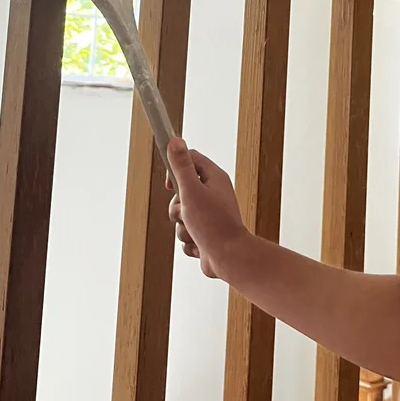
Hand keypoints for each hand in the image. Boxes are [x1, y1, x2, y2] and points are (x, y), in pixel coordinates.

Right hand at [166, 138, 247, 279]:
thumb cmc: (213, 224)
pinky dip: (189, 241)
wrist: (229, 259)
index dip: (176, 168)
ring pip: (181, 215)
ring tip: (196, 232)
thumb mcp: (191, 191)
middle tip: (186, 212)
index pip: (190, 159)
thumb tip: (175, 141)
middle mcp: (214, 194)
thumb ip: (181, 167)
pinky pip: (186, 233)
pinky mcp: (207, 233)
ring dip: (183, 227)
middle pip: (182, 191)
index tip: (170, 185)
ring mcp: (211, 214)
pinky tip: (201, 245)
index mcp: (214, 178)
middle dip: (177, 206)